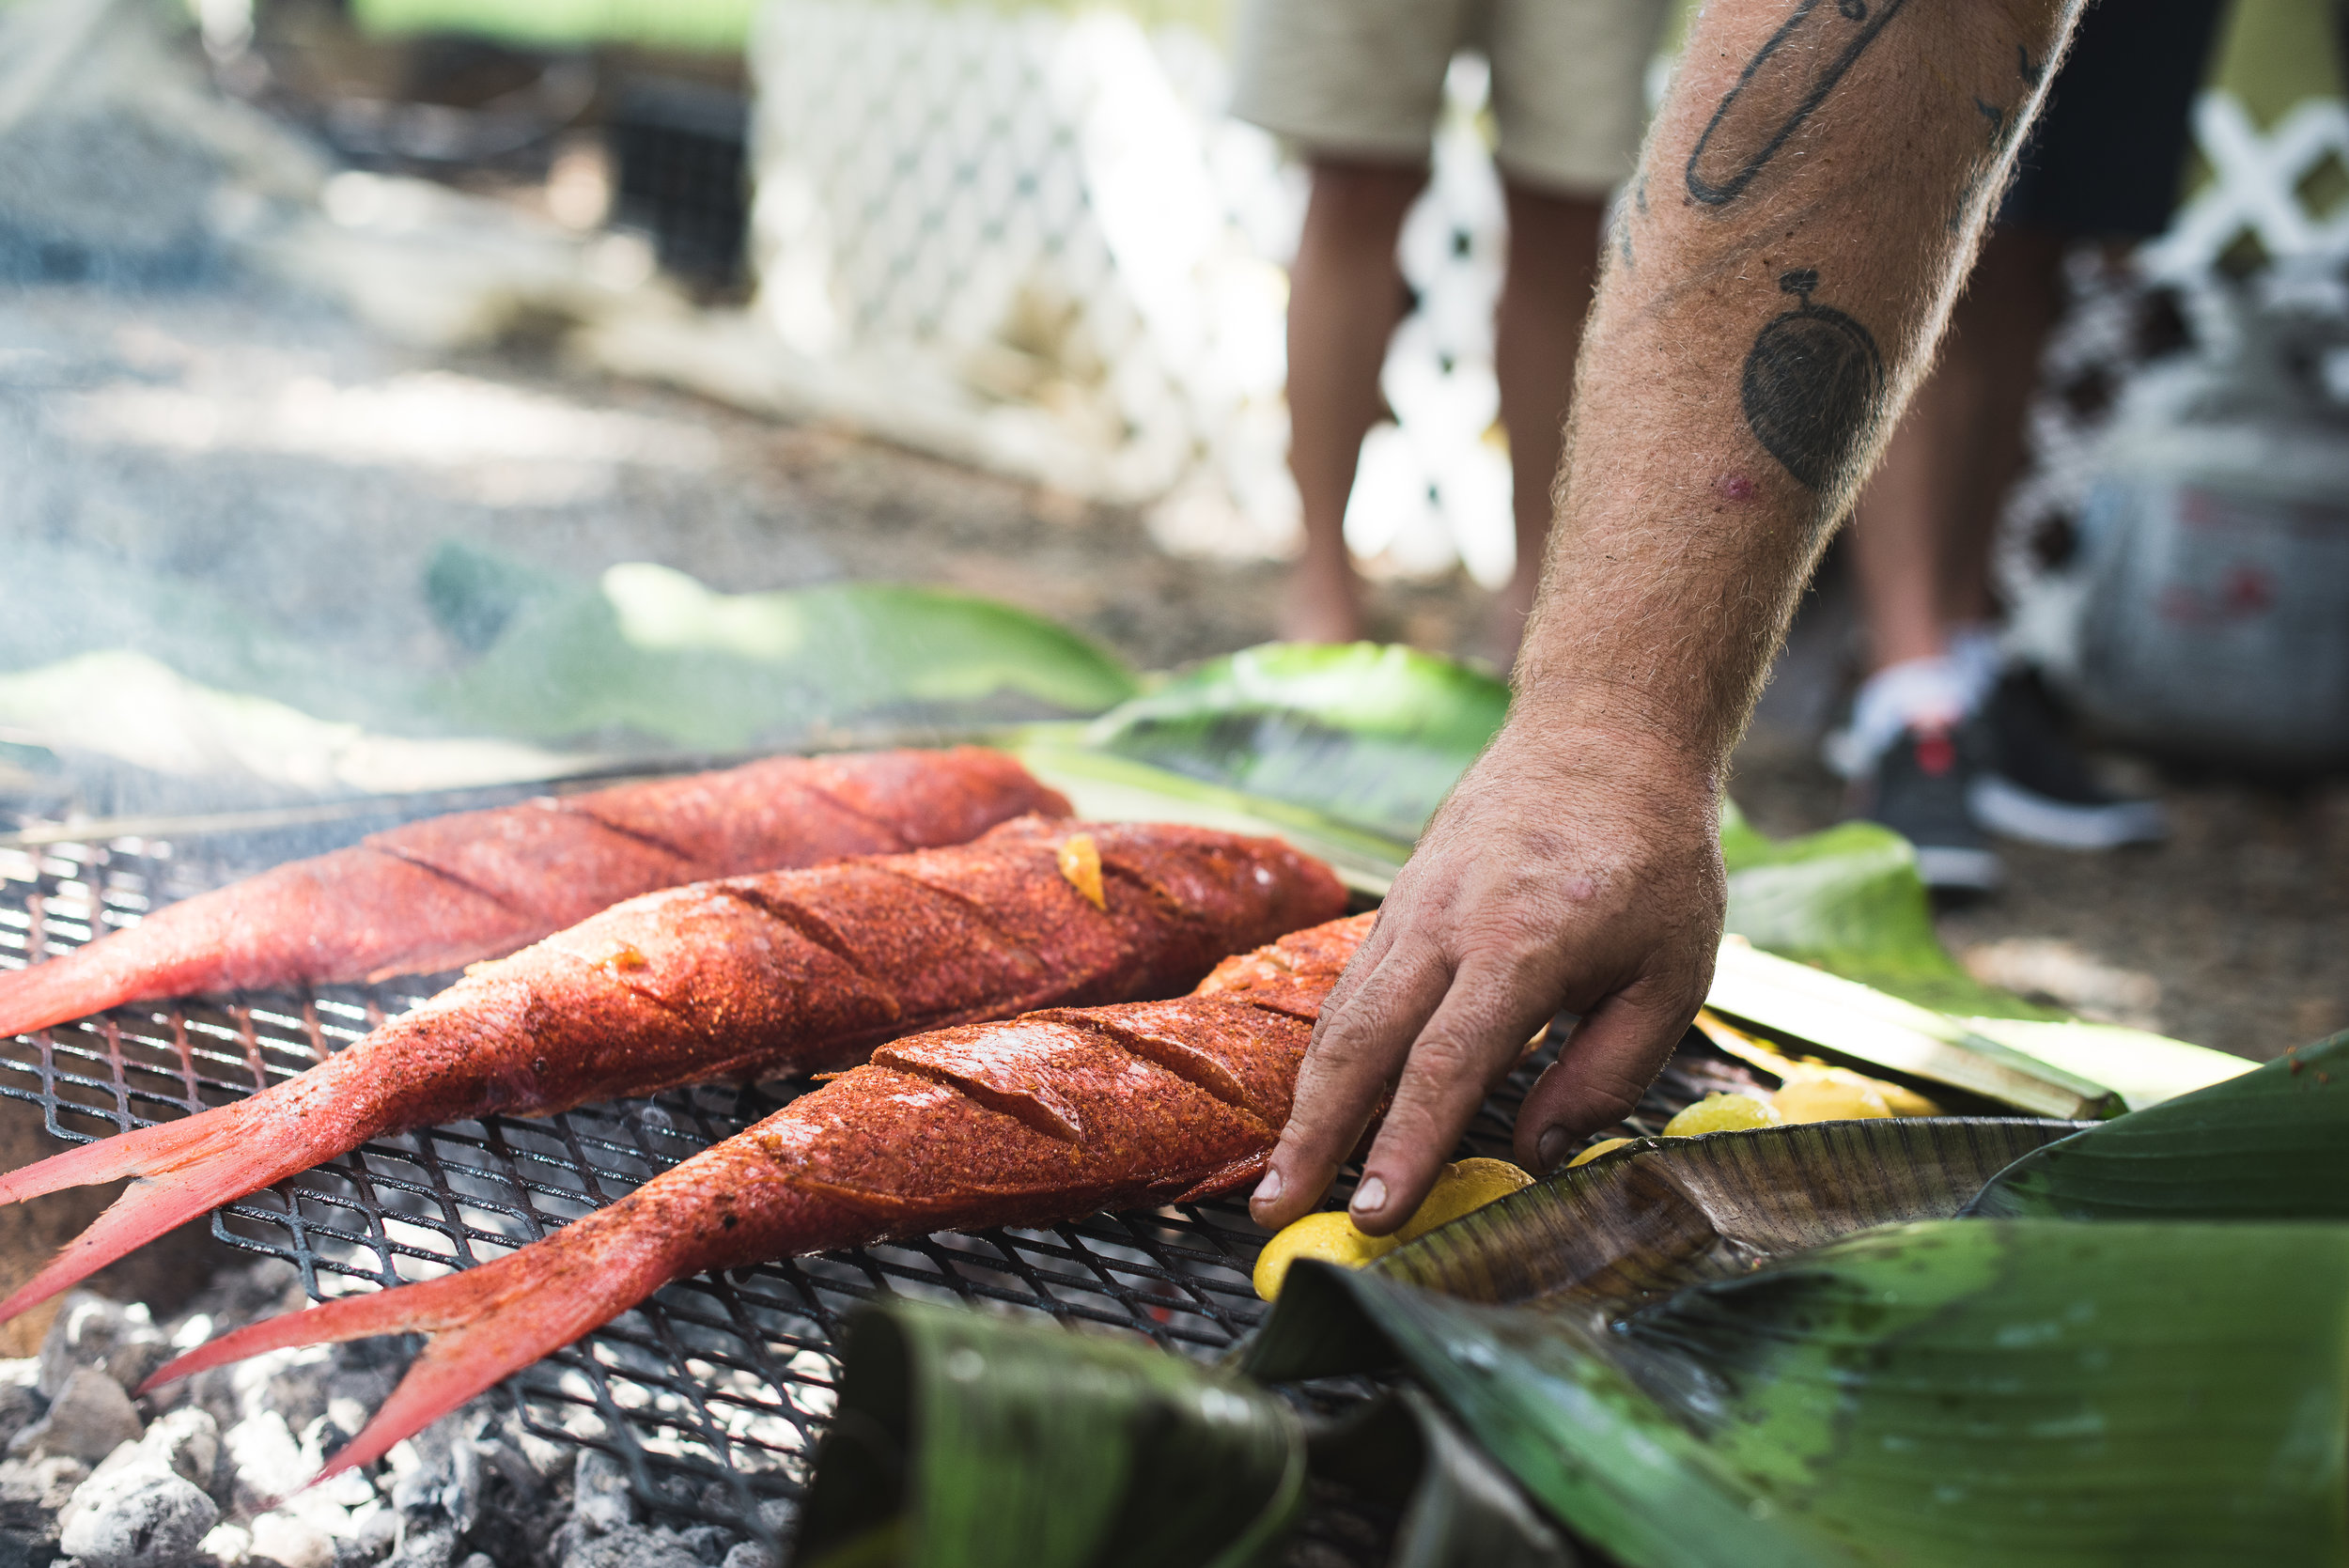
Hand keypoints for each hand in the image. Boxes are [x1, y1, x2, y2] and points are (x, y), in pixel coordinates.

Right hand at [1248, 717, 1726, 1234]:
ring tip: (1276, 1176)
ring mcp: (1412, 906)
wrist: (1605, 734)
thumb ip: (1608, 1072)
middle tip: (1274, 1212)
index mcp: (1524, 944)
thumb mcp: (1673, 973)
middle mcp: (1448, 923)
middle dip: (1314, 1138)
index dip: (1406, 1147)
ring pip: (1340, 1015)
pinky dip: (1327, 1054)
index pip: (1448, 1064)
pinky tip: (1317, 1105)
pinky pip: (1352, 987)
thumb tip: (1532, 1155)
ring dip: (1304, 1103)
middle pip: (1361, 1045)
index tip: (1375, 1216)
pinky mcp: (1399, 900)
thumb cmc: (1654, 860)